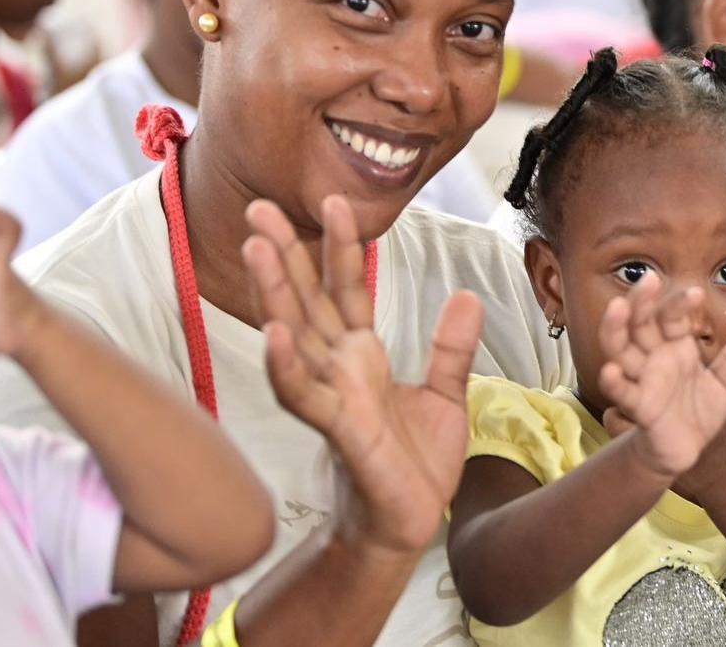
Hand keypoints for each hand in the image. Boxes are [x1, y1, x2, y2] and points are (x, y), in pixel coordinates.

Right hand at [246, 195, 480, 556]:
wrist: (409, 525)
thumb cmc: (417, 464)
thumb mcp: (446, 394)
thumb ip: (451, 345)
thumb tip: (466, 294)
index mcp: (362, 356)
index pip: (345, 289)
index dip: (339, 246)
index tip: (334, 200)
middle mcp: (338, 369)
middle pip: (306, 300)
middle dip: (284, 254)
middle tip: (260, 206)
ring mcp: (333, 398)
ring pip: (295, 336)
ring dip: (275, 293)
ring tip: (259, 248)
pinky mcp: (339, 432)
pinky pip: (305, 396)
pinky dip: (287, 366)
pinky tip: (275, 335)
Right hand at [594, 274, 725, 481]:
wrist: (685, 450)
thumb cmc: (699, 412)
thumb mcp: (725, 387)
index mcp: (674, 346)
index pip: (671, 317)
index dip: (679, 303)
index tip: (696, 294)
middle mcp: (653, 358)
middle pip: (639, 323)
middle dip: (640, 301)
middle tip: (648, 279)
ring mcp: (642, 380)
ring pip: (620, 349)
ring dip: (616, 328)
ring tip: (618, 307)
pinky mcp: (638, 407)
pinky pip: (623, 392)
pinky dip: (615, 382)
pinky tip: (611, 370)